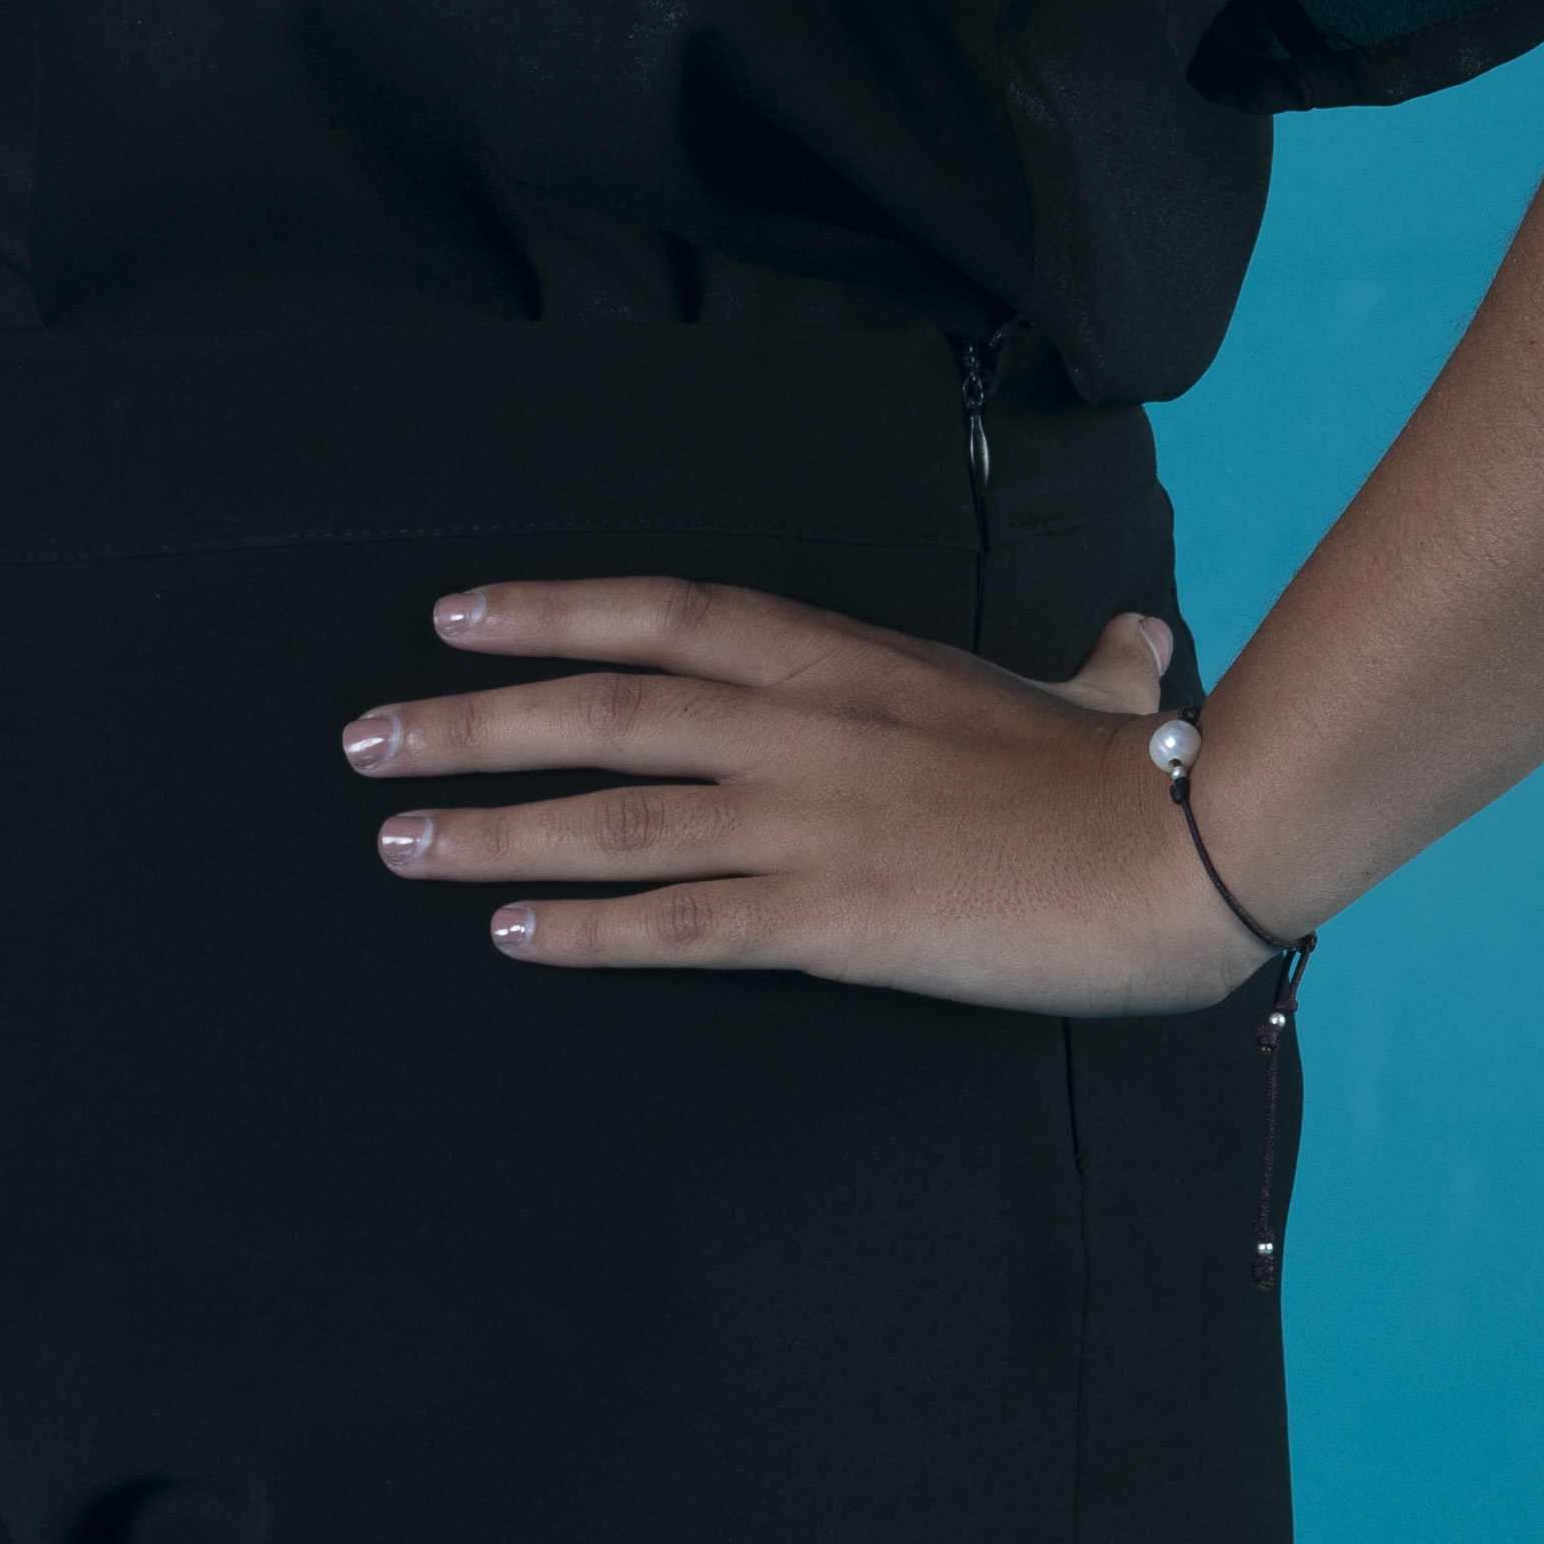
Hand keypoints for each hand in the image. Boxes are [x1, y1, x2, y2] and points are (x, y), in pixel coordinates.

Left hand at [337, 570, 1251, 1015]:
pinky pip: (677, 923)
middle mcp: (800, 727)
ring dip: (492, 826)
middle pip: (601, 710)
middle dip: (472, 720)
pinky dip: (583, 926)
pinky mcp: (828, 919)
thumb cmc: (1134, 771)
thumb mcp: (1093, 691)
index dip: (550, 612)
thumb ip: (1094, 663)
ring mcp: (806, 821)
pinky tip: (507, 930)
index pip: (661, 615)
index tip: (452, 617)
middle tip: (364, 738)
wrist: (1178, 849)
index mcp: (842, 660)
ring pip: (614, 817)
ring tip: (396, 839)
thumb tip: (1134, 642)